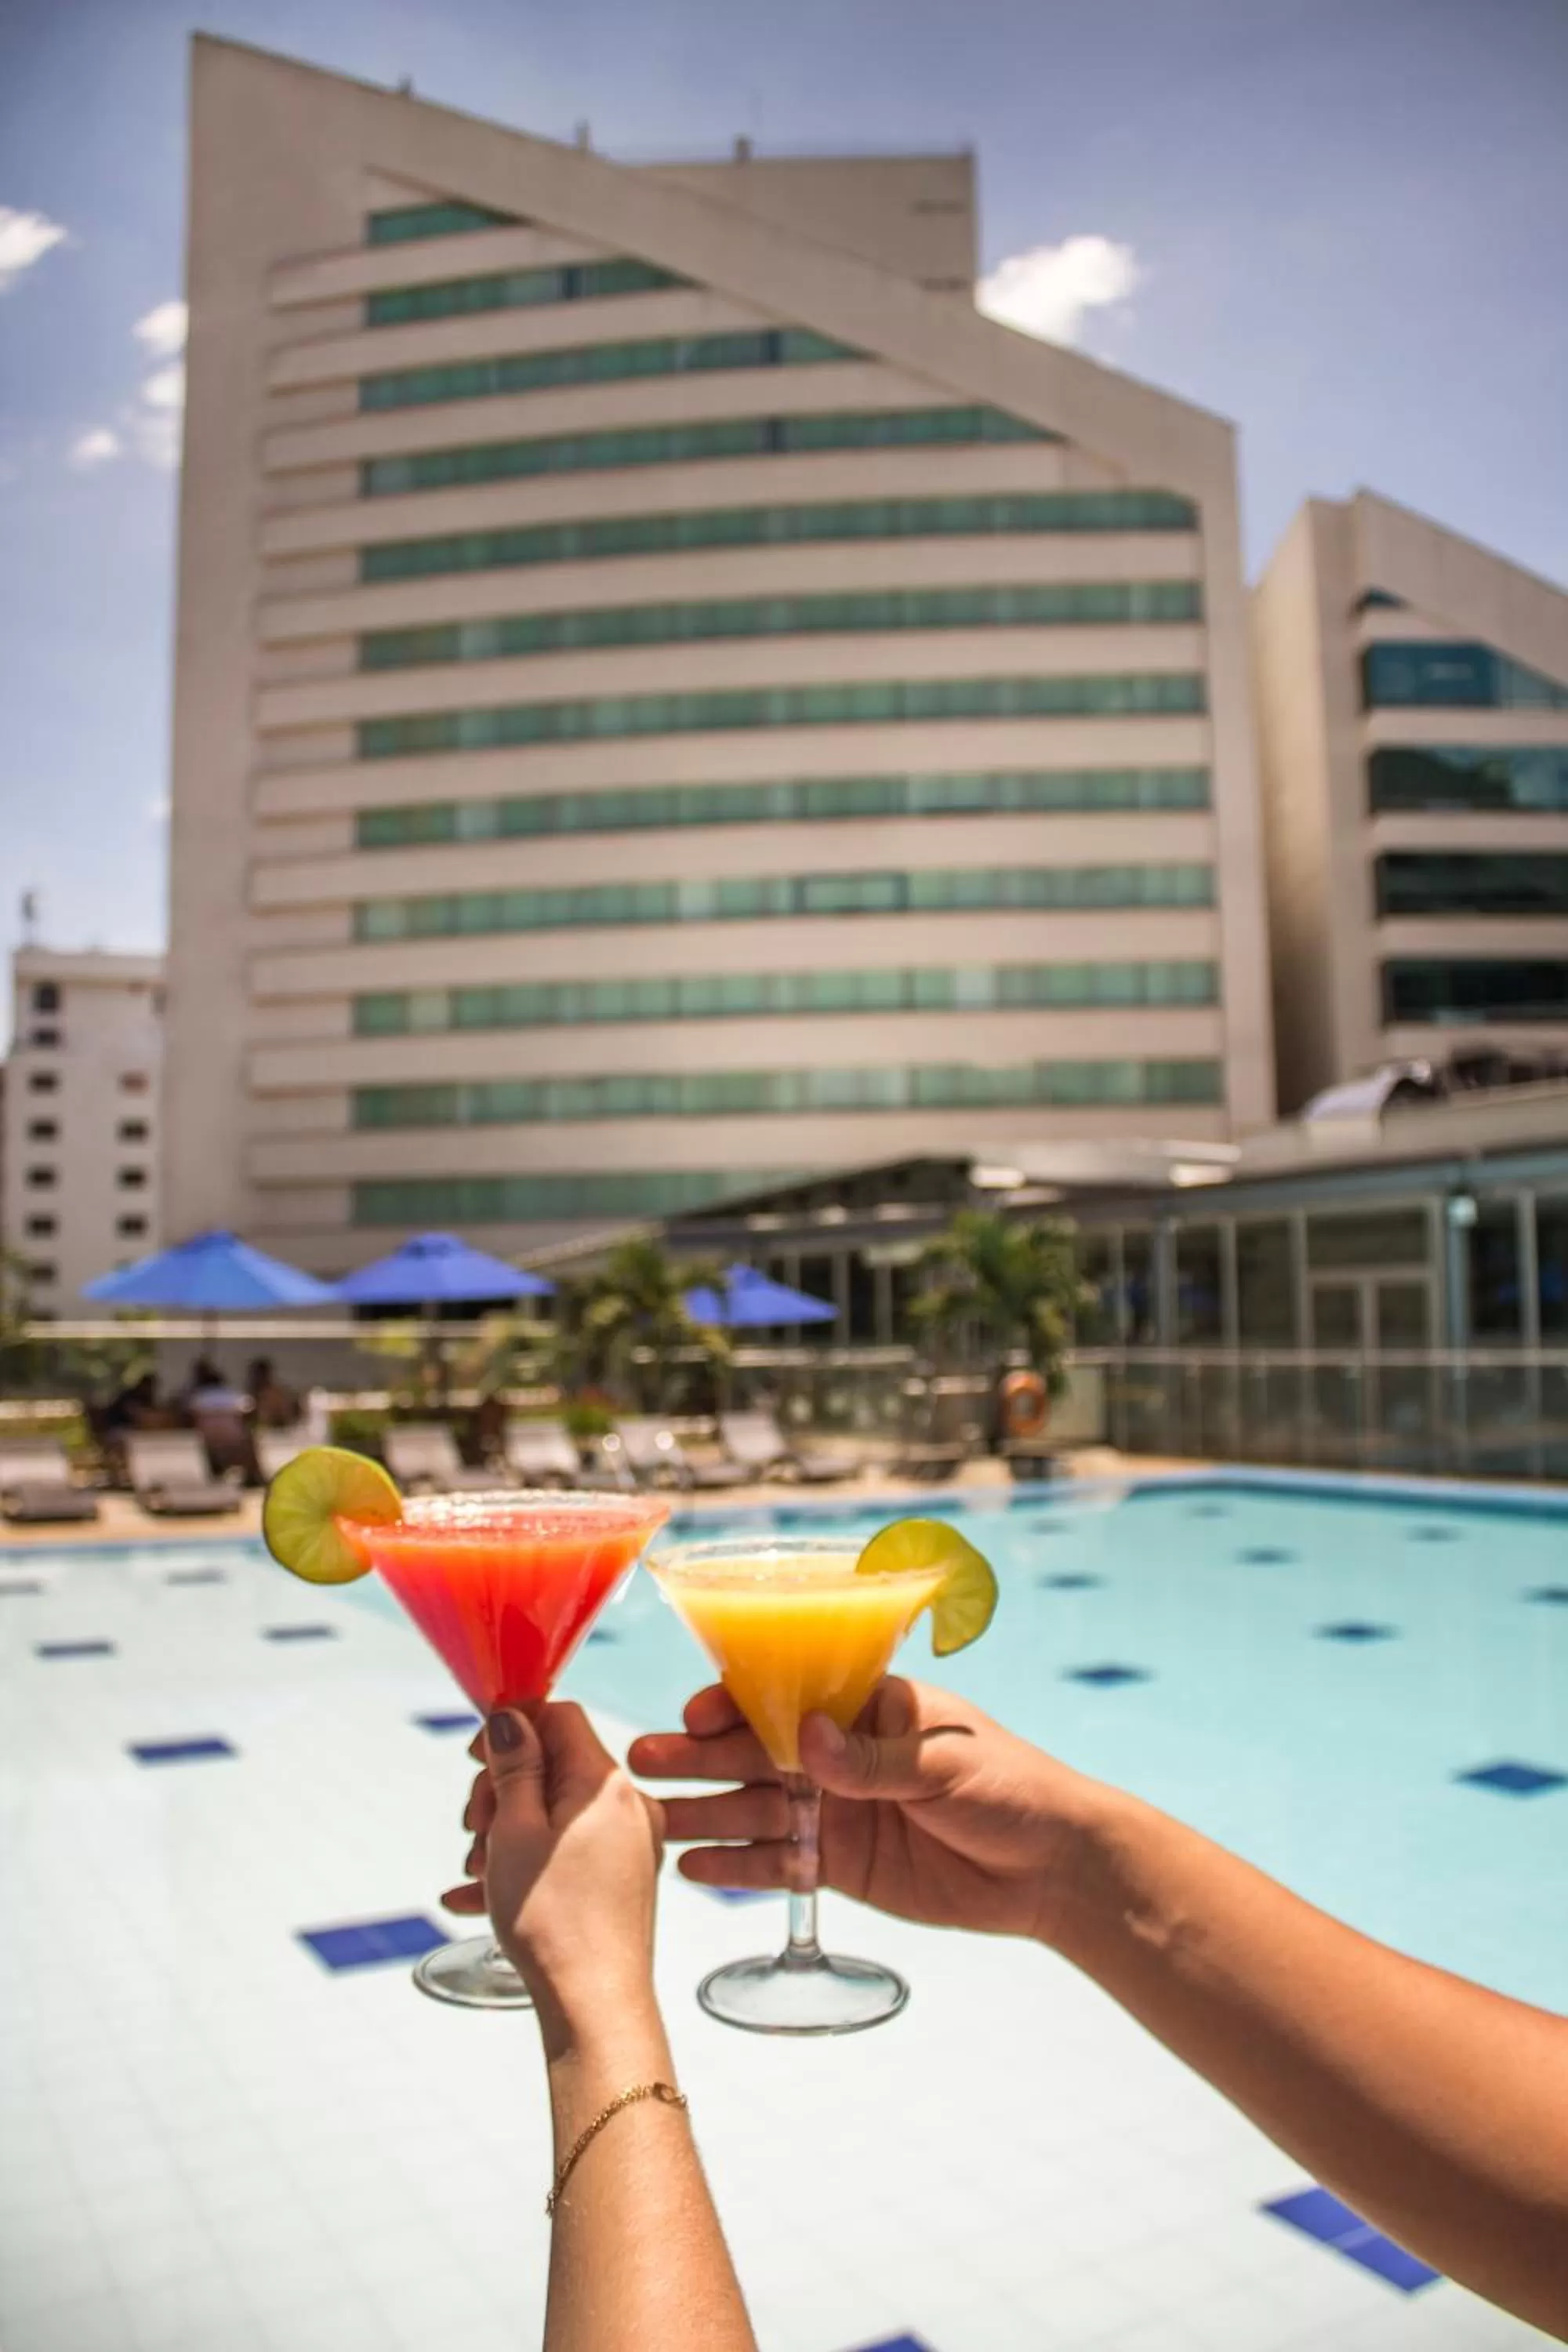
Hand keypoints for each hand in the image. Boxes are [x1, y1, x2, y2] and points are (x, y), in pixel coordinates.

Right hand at [445, 1702, 664, 2025]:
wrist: (594, 2004)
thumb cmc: (553, 1919)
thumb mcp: (516, 1830)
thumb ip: (514, 1767)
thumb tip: (511, 1719)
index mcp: (607, 1785)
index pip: (560, 1719)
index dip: (513, 1730)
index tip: (475, 1761)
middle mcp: (628, 1807)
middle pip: (554, 1766)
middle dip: (503, 1790)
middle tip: (473, 1828)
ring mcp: (627, 1846)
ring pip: (555, 1814)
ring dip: (506, 1832)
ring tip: (476, 1870)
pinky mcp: (619, 1880)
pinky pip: (565, 1853)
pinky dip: (525, 1863)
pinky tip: (473, 1895)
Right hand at [629, 1679, 1101, 1944]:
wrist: (1054, 1870)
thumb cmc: (1013, 1789)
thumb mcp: (947, 1763)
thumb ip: (874, 1759)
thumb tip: (806, 1739)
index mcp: (870, 1704)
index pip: (791, 1694)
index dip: (738, 1702)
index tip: (696, 1715)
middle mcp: (843, 1751)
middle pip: (759, 1750)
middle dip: (701, 1755)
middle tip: (643, 1761)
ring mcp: (839, 1808)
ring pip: (758, 1805)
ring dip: (705, 1809)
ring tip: (650, 1818)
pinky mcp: (843, 1863)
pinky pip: (780, 1860)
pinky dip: (738, 1865)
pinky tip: (693, 1868)